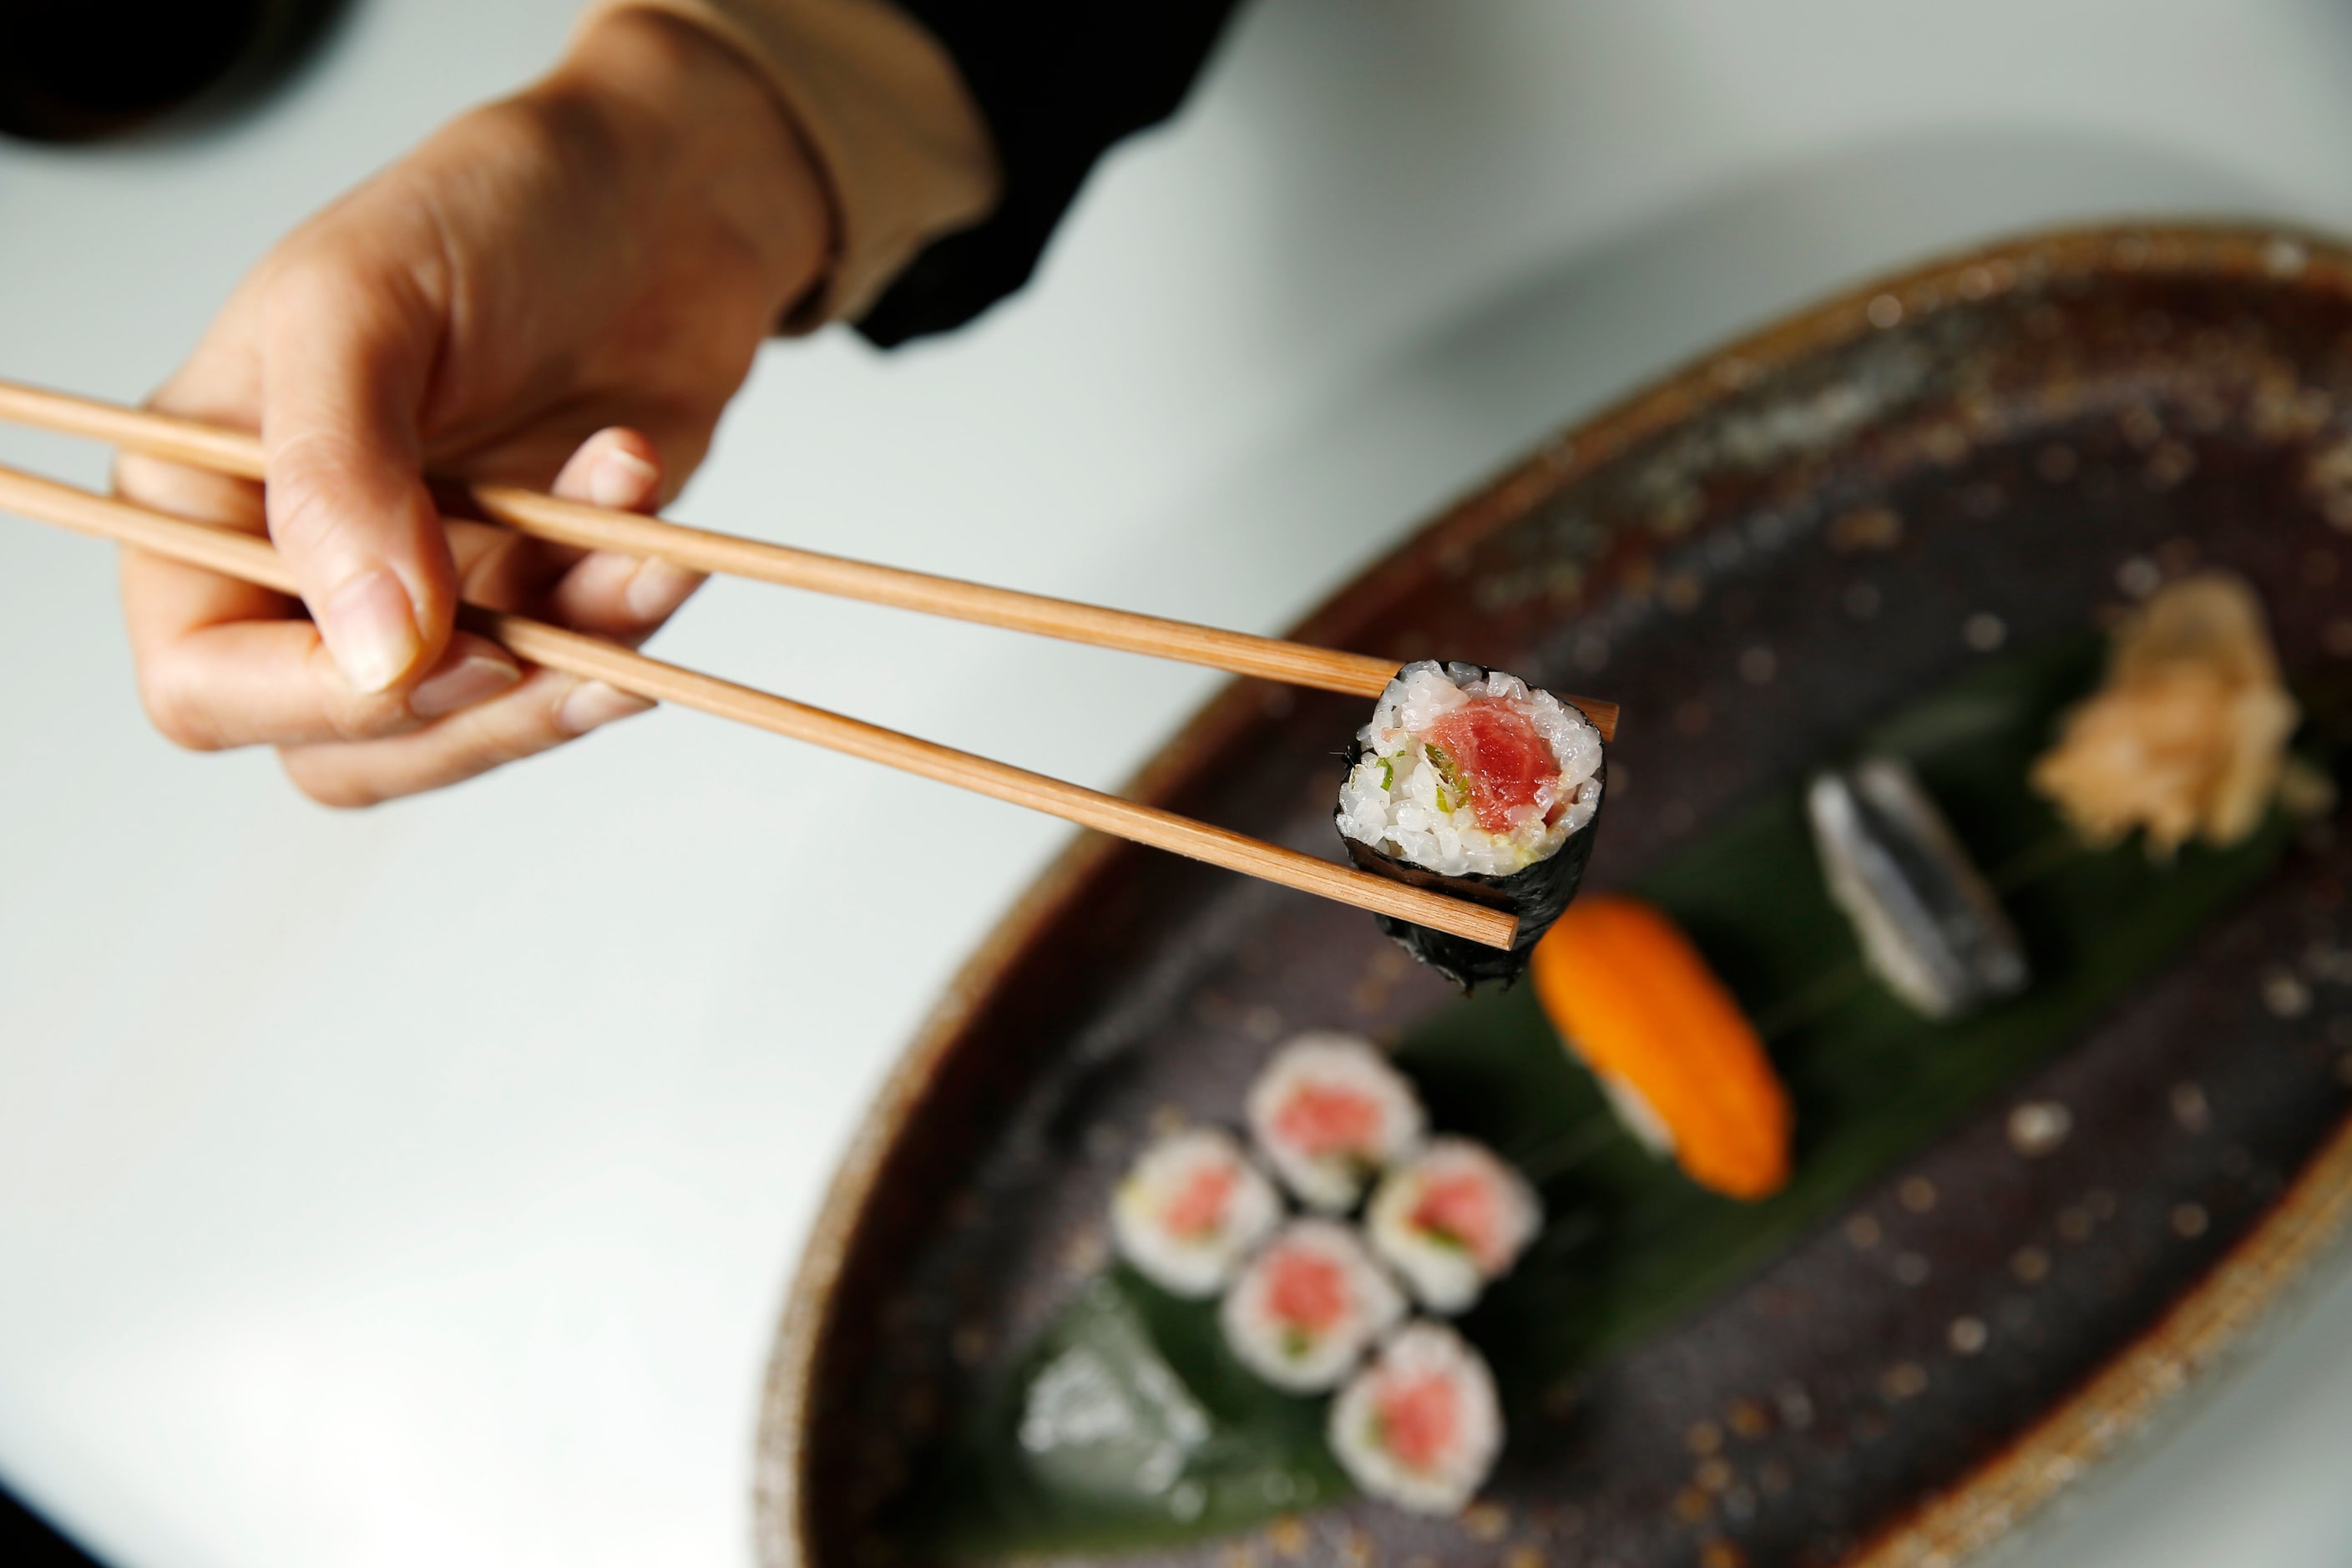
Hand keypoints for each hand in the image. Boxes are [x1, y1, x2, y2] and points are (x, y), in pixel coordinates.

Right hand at [116, 8, 831, 804]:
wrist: (658, 197)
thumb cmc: (487, 209)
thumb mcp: (363, 304)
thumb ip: (337, 477)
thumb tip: (375, 655)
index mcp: (205, 498)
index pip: (202, 685)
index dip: (311, 700)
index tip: (440, 650)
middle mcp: (306, 566)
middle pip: (345, 749)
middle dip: (471, 714)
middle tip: (553, 642)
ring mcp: (434, 590)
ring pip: (476, 732)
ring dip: (573, 657)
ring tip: (628, 526)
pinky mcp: (548, 591)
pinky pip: (585, 667)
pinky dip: (634, 608)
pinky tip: (654, 512)